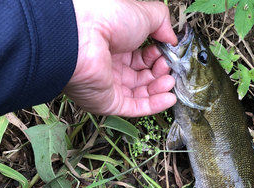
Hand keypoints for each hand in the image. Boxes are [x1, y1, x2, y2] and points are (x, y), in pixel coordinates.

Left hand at [63, 0, 177, 117]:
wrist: (81, 36)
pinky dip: (154, 105)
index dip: (157, 56)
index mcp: (115, 44)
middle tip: (168, 67)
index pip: (141, 57)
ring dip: (159, 88)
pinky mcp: (108, 102)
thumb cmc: (107, 18)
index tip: (167, 53)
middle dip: (160, 73)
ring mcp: (108, 85)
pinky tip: (169, 98)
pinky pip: (134, 108)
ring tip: (169, 81)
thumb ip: (163, 24)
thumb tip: (172, 39)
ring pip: (141, 93)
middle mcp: (111, 65)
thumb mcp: (144, 13)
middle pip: (142, 76)